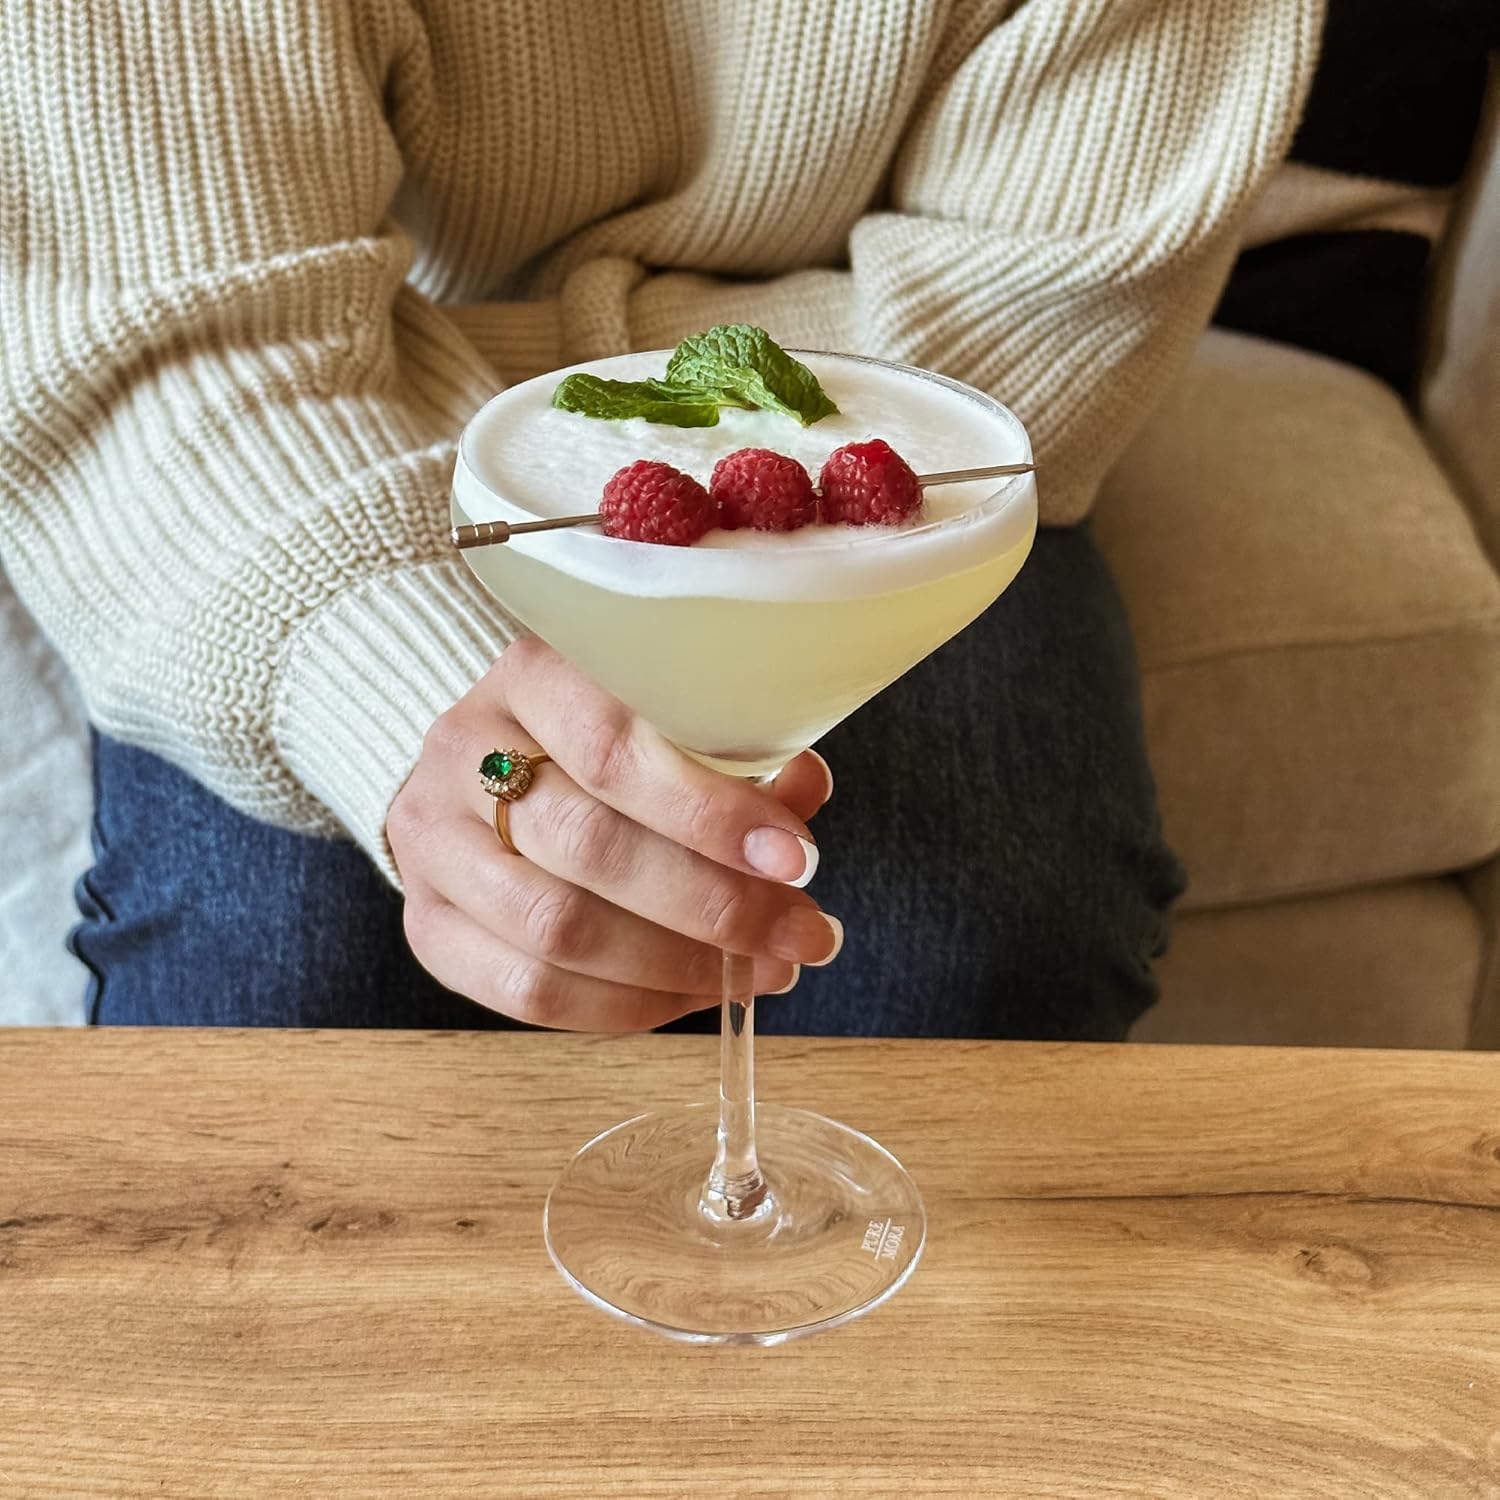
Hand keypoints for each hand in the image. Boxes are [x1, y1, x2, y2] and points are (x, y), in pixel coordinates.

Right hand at [388, 635, 839, 1030]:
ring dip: (680, 965)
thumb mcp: (666, 713)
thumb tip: (800, 799)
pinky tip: (689, 994)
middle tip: (801, 932)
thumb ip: (733, 750)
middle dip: (715, 905)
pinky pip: (526, 990)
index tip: (796, 859)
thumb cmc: (599, 736)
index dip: (712, 813)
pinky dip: (624, 1005)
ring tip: (763, 970)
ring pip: (557, 928)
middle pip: (591, 847)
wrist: (481, 763)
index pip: (616, 750)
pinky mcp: (426, 922)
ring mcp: (432, 842)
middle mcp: (463, 751)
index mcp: (529, 674)